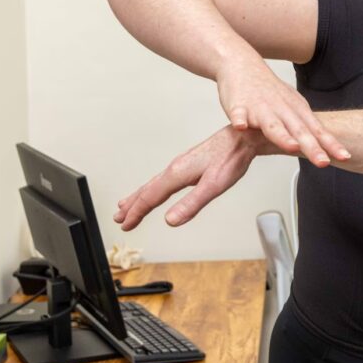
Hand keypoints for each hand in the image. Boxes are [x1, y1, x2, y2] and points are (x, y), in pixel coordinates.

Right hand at [113, 125, 275, 230]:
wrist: (243, 136)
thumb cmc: (231, 159)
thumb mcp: (213, 186)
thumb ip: (191, 204)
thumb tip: (169, 221)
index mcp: (176, 174)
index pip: (150, 197)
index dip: (136, 213)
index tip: (125, 225)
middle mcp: (175, 168)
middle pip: (147, 190)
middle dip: (132, 205)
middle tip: (118, 218)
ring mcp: (181, 165)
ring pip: (154, 184)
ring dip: (139, 196)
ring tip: (126, 205)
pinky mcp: (189, 164)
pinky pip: (164, 179)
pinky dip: (153, 188)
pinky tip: (157, 190)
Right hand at [216, 57, 348, 166]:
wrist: (243, 65)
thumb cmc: (270, 91)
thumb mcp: (294, 108)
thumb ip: (308, 128)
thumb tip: (328, 146)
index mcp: (297, 112)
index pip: (317, 131)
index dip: (331, 144)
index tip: (345, 157)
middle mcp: (282, 110)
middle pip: (299, 131)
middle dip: (312, 147)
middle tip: (323, 162)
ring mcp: (260, 108)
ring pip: (272, 124)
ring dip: (282, 136)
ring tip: (291, 147)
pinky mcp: (239, 105)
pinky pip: (238, 114)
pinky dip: (239, 120)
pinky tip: (240, 126)